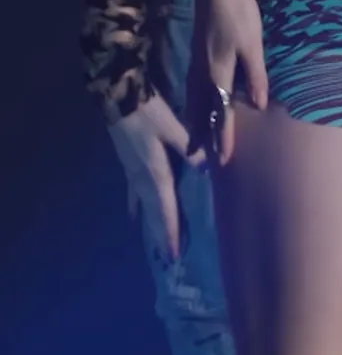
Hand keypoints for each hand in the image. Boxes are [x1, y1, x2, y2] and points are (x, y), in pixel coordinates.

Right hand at [108, 89, 204, 260]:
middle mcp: (142, 178)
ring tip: (153, 243)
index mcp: (156, 172)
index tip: (173, 254)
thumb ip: (191, 148)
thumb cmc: (147, 112)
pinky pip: (133, 192)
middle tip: (167, 258)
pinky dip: (134, 206)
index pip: (165, 208)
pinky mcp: (128, 164)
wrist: (119, 97)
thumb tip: (209, 168)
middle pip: (153, 212)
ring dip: (149, 224)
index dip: (170, 231)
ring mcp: (132, 172)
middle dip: (160, 234)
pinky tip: (132, 215)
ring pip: (143, 205)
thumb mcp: (173, 128)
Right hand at [188, 0, 268, 166]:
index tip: (223, 161)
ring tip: (194, 140)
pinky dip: (193, 105)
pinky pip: (192, 89)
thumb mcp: (253, 45)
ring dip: (195, 122)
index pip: (220, 113)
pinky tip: (195, 106)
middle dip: (202, 136)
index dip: (223, 137)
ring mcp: (196, 64)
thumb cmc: (238, 12)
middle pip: (201, 112)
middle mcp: (202, 73)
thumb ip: (256, 76)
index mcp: (217, 73)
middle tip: (199, 160)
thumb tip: (259, 105)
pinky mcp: (196, 55)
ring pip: (194, 101)